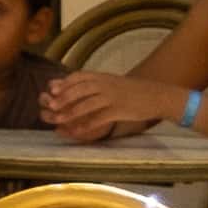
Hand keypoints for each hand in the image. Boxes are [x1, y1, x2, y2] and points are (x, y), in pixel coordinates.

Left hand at [43, 76, 159, 139]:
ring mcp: (112, 97)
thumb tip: (77, 87)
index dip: (64, 83)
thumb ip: (96, 84)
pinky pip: (99, 118)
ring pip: (87, 104)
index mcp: (102, 77)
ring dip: (71, 113)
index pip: (79, 77)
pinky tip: (77, 131)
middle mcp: (105, 85)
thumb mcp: (113, 82)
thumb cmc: (133, 90)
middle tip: (51, 106)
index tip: (52, 90)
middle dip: (64, 98)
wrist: (156, 95)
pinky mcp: (119, 110)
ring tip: (58, 120)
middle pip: (80, 89)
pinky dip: (86, 125)